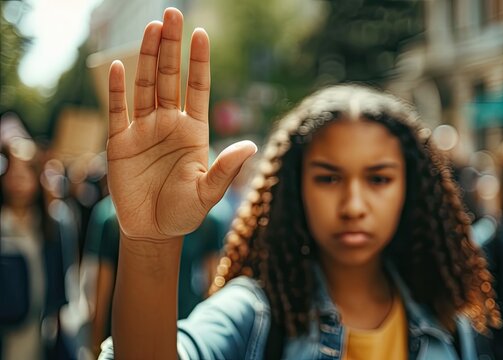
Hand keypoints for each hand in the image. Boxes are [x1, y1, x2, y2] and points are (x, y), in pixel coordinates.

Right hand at [107, 8, 255, 240]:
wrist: (153, 231)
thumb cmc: (184, 213)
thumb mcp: (207, 192)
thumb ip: (225, 168)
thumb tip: (251, 145)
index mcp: (194, 131)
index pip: (197, 88)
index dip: (199, 62)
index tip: (201, 34)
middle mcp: (169, 124)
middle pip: (171, 78)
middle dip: (172, 47)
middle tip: (172, 14)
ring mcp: (144, 130)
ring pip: (146, 86)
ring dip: (148, 58)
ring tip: (152, 28)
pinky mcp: (120, 142)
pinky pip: (119, 111)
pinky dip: (118, 90)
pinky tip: (120, 66)